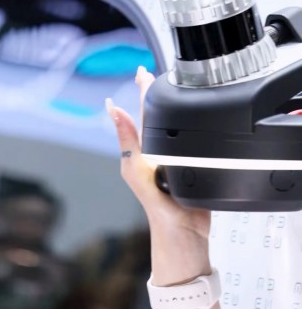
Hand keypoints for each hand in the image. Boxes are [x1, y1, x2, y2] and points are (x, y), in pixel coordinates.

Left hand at [107, 66, 210, 243]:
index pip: (144, 114)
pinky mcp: (191, 171)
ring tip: (168, 90)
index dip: (143, 91)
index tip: (141, 72)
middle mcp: (158, 156)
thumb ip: (129, 144)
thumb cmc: (161, 212)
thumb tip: (115, 112)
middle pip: (157, 118)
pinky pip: (191, 145)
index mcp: (145, 153)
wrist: (186, 236)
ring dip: (172, 109)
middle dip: (154, 94)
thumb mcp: (139, 174)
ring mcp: (174, 163)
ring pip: (174, 129)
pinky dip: (191, 130)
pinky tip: (193, 123)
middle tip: (150, 74)